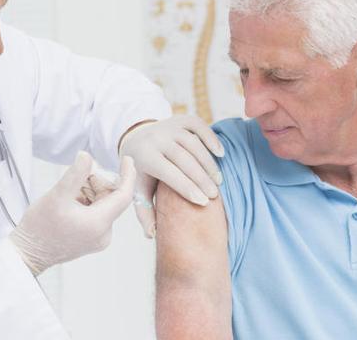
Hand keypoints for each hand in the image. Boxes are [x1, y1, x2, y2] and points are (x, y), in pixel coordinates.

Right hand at [9, 151, 136, 275]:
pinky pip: (97, 215)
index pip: (124, 195)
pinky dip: (87, 204)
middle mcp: (104, 234)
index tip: (127, 158)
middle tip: (76, 180)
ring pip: (103, 205)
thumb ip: (75, 174)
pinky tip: (70, 205)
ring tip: (69, 195)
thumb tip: (87, 156)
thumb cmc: (40, 227)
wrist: (28, 254)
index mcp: (99, 223)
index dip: (127, 174)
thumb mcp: (57, 196)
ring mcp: (99, 239)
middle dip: (96, 184)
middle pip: (111, 198)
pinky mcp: (92, 240)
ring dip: (89, 193)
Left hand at [118, 115, 223, 237]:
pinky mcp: (180, 119)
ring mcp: (169, 126)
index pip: (168, 172)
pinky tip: (220, 154)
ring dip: (208, 162)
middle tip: (215, 194)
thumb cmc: (142, 171)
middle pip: (183, 158)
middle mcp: (156, 138)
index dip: (187, 187)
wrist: (136, 138)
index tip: (203, 202)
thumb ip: (145, 213)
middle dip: (201, 177)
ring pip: (193, 143)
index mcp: (144, 156)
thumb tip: (152, 236)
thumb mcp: (139, 190)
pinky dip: (211, 138)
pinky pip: (198, 126)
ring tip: (217, 180)